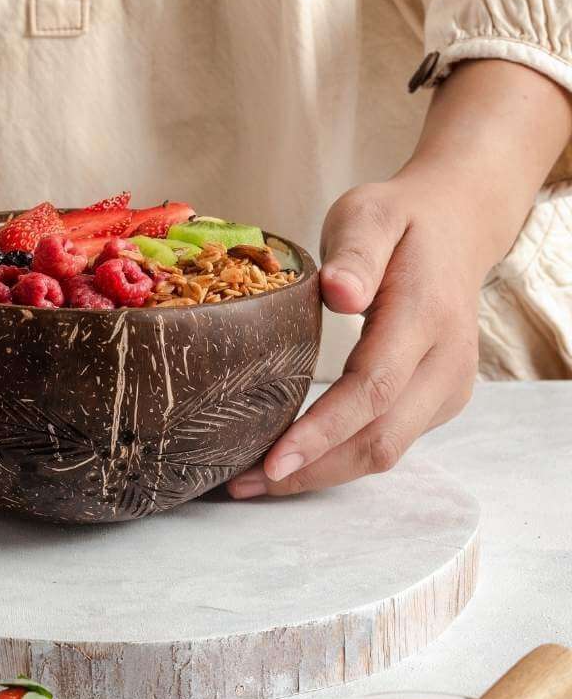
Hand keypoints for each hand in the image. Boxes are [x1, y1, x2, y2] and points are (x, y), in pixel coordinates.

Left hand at [228, 176, 481, 497]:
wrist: (456, 229)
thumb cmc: (400, 221)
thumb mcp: (371, 214)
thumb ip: (356, 253)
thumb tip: (339, 293)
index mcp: (426, 316)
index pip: (372, 389)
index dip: (321, 432)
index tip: (271, 461)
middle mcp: (447, 363)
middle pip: (380, 439)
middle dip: (311, 471)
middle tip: (242, 484)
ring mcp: (448, 388)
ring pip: (385, 451)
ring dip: (322, 474)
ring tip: (255, 482)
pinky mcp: (439, 401)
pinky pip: (388, 441)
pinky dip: (339, 459)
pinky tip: (294, 460)